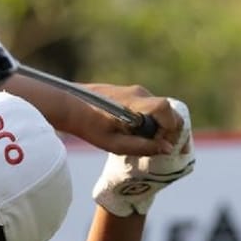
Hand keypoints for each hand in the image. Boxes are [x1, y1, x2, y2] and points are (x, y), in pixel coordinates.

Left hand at [91, 98, 194, 216]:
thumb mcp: (114, 144)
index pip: (166, 110)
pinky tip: (140, 134)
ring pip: (160, 110)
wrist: (69, 105)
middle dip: (170, 130)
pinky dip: (152, 121)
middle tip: (164, 148)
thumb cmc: (89, 126)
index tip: (164, 144)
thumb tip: (166, 149)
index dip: (171, 128)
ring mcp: (136, 91)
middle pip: (168, 111)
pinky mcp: (131, 93)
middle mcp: (140, 93)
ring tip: (149, 144)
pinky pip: (150, 107)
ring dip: (160, 126)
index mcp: (136, 103)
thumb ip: (142, 146)